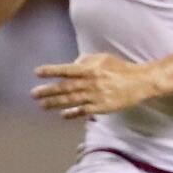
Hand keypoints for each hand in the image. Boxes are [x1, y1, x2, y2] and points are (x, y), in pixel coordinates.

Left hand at [32, 53, 156, 118]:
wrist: (139, 83)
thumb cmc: (120, 68)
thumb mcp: (103, 58)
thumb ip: (86, 60)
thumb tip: (72, 64)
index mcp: (91, 69)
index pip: (67, 70)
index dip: (51, 71)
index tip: (37, 72)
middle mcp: (91, 83)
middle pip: (65, 88)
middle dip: (48, 91)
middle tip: (33, 94)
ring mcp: (96, 96)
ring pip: (71, 100)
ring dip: (55, 103)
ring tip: (42, 105)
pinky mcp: (101, 108)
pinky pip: (83, 111)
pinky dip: (72, 113)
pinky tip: (62, 115)